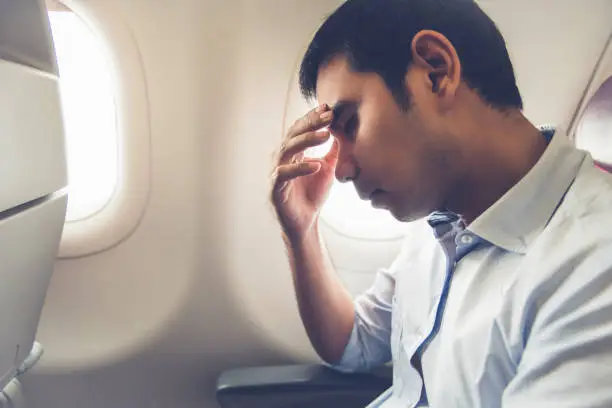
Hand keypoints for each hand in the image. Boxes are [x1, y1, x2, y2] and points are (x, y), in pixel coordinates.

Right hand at [270, 104, 338, 241]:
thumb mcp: (328, 168)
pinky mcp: (275, 188)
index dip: (312, 117)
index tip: (328, 109)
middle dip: (311, 123)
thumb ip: (333, 151)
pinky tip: (316, 165)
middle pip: (293, 134)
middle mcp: (282, 158)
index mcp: (293, 152)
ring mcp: (277, 172)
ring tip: (325, 135)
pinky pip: (284, 174)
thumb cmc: (313, 194)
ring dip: (306, 140)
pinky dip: (300, 168)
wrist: (306, 221)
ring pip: (287, 149)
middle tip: (329, 116)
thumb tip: (343, 132)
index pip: (300, 129)